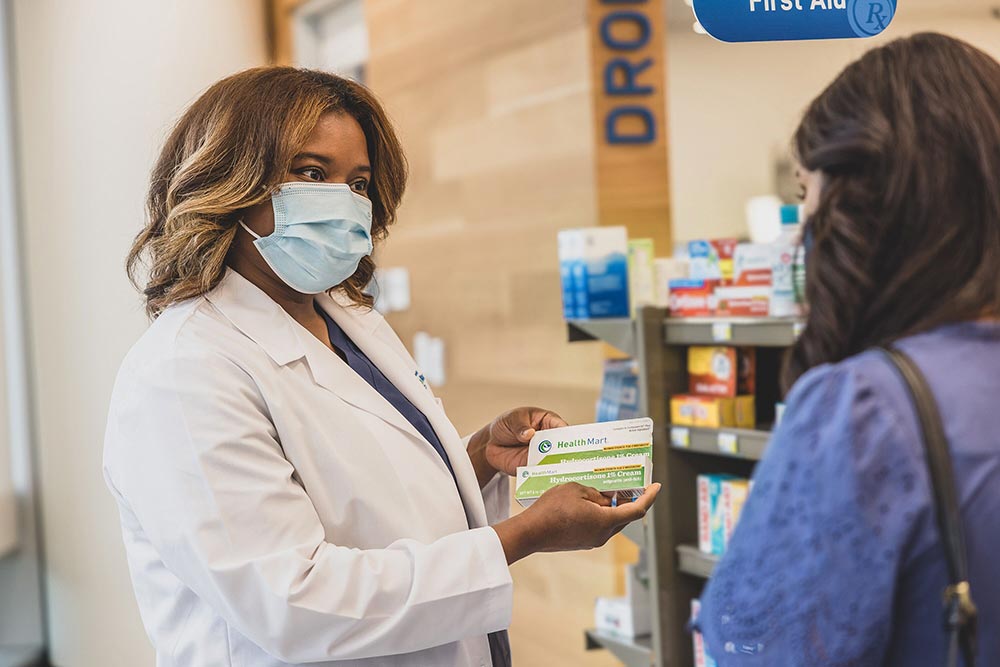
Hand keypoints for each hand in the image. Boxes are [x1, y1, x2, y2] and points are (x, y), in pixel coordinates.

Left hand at [467, 407, 566, 484]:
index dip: (568, 435)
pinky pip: (541, 473)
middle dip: (565, 454)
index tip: (570, 442)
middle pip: (562, 448)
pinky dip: (543, 477)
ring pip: (554, 462)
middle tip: (566, 460)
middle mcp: (549, 440)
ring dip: (555, 468)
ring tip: (558, 472)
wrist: (491, 442)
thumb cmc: (506, 424)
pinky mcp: (534, 467)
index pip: (562, 428)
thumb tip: (529, 433)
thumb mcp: (512, 419)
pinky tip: (544, 480)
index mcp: (548, 422)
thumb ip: (520, 426)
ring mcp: (542, 455)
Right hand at [492, 482, 660, 564]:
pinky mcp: (582, 541)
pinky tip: (593, 501)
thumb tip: (604, 498)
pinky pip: (599, 525)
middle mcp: (603, 535)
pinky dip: (602, 513)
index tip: (656, 486)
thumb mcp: (576, 489)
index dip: (649, 497)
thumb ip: (595, 492)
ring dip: (614, 506)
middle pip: (625, 517)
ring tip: (609, 489)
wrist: (531, 532)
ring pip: (612, 521)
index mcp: (605, 522)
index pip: (637, 510)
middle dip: (631, 499)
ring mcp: (592, 540)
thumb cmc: (551, 509)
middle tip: (632, 484)